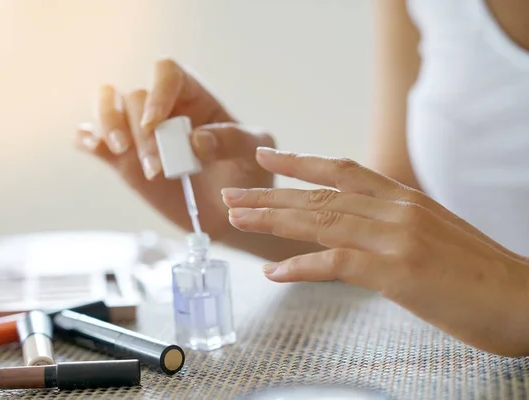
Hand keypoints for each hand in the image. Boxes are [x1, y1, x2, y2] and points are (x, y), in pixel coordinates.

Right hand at [75, 59, 273, 238]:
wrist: (229, 215)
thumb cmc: (245, 177)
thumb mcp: (251, 155)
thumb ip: (232, 141)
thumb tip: (197, 140)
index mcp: (195, 99)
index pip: (167, 73)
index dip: (158, 91)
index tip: (156, 123)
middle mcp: (164, 111)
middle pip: (135, 97)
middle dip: (142, 134)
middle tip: (158, 169)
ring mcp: (140, 135)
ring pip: (108, 107)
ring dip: (108, 126)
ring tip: (120, 152)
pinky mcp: (124, 160)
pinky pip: (93, 139)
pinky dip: (87, 139)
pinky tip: (93, 146)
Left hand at [222, 147, 528, 355]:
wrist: (524, 298)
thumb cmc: (476, 271)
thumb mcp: (431, 230)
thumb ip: (392, 220)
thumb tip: (355, 222)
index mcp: (403, 198)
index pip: (341, 169)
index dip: (300, 161)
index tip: (265, 156)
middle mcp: (396, 209)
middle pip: (319, 195)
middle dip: (270, 194)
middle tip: (232, 194)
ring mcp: (396, 238)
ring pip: (320, 221)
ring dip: (273, 220)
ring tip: (237, 220)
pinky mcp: (397, 271)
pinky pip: (336, 263)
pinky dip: (301, 267)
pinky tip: (274, 271)